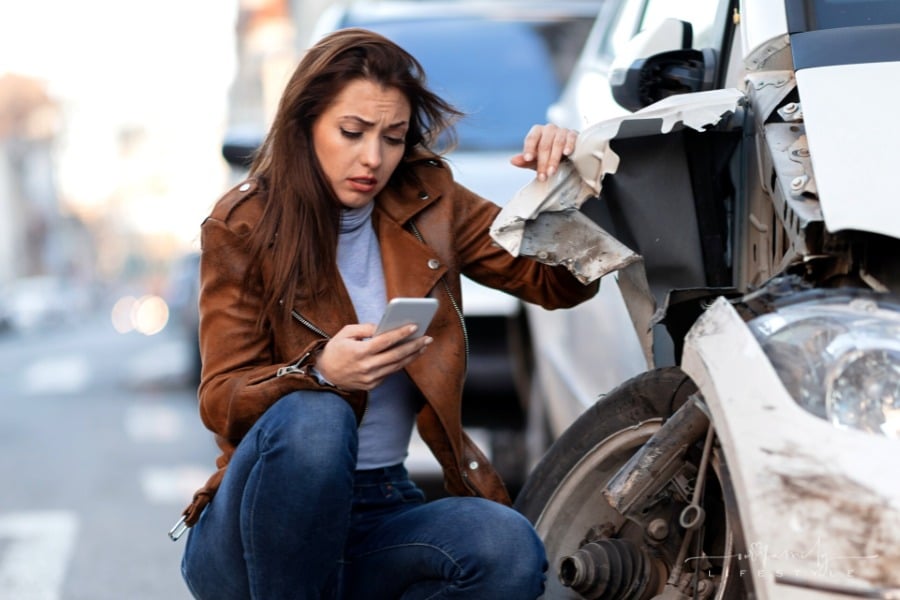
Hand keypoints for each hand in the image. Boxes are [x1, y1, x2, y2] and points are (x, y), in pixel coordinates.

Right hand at [314, 323, 432, 390]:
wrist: (325, 375)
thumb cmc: (336, 350)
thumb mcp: (345, 333)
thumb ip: (365, 329)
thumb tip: (384, 327)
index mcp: (359, 352)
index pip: (384, 341)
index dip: (401, 334)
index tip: (414, 326)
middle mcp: (366, 367)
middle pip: (396, 355)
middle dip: (414, 346)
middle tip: (427, 338)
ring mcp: (370, 378)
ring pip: (397, 366)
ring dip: (412, 355)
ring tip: (423, 346)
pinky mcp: (372, 385)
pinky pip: (390, 372)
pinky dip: (401, 363)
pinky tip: (410, 355)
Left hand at [510, 124, 578, 181]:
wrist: (566, 154)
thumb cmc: (548, 155)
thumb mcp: (535, 160)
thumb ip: (525, 161)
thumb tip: (513, 161)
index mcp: (537, 132)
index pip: (531, 139)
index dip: (529, 149)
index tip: (527, 159)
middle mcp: (549, 129)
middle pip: (544, 144)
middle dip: (543, 162)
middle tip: (542, 175)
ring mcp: (562, 131)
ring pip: (557, 143)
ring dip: (554, 159)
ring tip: (552, 171)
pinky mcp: (573, 134)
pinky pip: (571, 138)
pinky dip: (569, 145)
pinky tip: (567, 153)